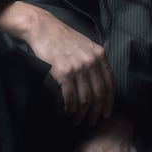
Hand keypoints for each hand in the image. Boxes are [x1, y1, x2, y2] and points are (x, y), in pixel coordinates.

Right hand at [0, 0, 114, 125]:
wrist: (42, 27)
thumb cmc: (62, 37)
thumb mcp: (85, 45)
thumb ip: (94, 61)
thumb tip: (98, 84)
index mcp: (99, 55)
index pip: (109, 84)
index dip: (108, 103)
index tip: (106, 114)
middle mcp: (91, 61)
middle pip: (98, 95)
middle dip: (96, 112)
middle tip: (91, 123)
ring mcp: (77, 67)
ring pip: (85, 99)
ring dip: (81, 114)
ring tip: (77, 121)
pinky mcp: (63, 72)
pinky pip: (70, 97)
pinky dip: (69, 109)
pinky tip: (67, 113)